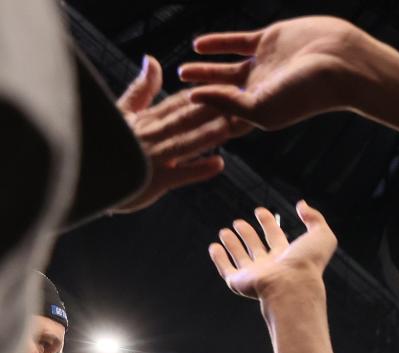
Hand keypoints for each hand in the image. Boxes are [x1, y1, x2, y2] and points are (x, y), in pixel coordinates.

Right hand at [113, 55, 249, 212]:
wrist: (91, 180)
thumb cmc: (108, 146)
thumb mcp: (123, 114)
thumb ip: (141, 90)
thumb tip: (152, 60)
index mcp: (146, 120)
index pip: (177, 103)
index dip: (201, 93)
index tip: (226, 84)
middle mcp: (152, 135)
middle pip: (186, 119)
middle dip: (213, 109)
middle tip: (240, 100)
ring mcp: (154, 158)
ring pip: (186, 142)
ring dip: (209, 134)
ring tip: (233, 126)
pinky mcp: (155, 180)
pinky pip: (180, 174)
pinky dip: (198, 169)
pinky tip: (219, 163)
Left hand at [180, 17, 378, 129]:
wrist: (338, 63)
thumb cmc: (306, 93)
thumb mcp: (262, 106)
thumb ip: (226, 103)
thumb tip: (194, 96)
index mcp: (259, 112)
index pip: (223, 118)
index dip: (202, 122)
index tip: (179, 127)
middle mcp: (259, 91)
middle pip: (221, 95)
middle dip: (199, 97)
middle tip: (174, 100)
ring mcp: (262, 66)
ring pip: (225, 70)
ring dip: (204, 70)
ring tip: (181, 71)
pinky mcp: (267, 41)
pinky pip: (235, 43)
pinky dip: (217, 44)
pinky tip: (198, 46)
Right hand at [208, 201, 337, 299]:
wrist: (292, 286)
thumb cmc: (308, 263)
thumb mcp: (321, 236)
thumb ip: (315, 218)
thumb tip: (302, 205)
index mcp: (288, 256)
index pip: (276, 237)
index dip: (269, 223)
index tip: (260, 210)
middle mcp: (271, 266)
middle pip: (257, 248)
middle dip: (248, 234)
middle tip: (239, 222)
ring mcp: (255, 275)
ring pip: (241, 258)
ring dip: (232, 245)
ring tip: (224, 231)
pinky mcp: (240, 283)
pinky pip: (227, 270)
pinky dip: (219, 259)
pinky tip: (214, 247)